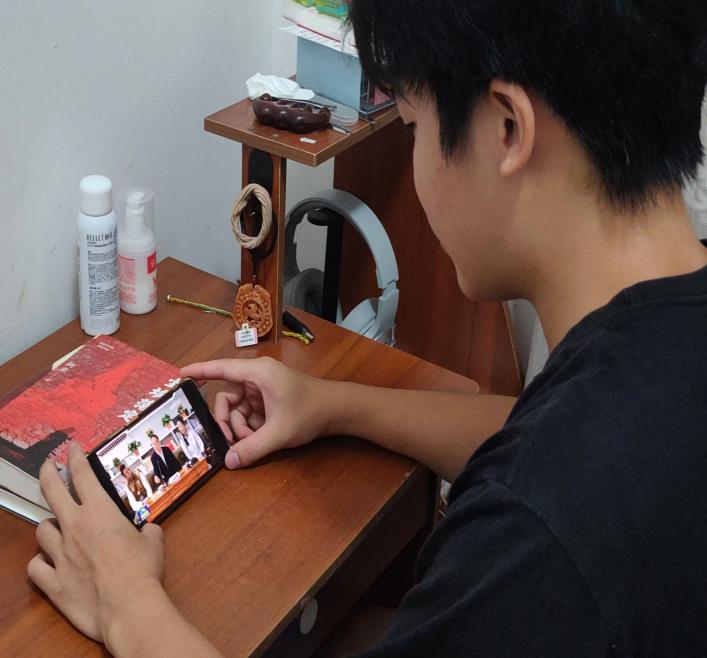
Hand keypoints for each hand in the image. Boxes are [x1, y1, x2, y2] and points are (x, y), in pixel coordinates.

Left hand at [27, 443, 164, 643]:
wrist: (128, 606)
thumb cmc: (143, 570)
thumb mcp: (154, 542)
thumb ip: (147, 532)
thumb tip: (147, 531)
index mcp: (100, 513)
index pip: (83, 476)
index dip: (75, 458)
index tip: (72, 449)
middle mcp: (75, 528)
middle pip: (52, 493)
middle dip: (47, 475)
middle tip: (47, 467)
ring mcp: (60, 554)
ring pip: (41, 531)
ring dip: (48, 526)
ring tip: (56, 527)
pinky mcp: (53, 582)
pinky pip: (36, 567)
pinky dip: (40, 562)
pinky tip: (47, 562)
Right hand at [181, 357, 328, 468]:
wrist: (337, 410)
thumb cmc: (310, 411)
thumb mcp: (279, 432)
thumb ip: (252, 447)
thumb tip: (229, 462)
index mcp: (258, 373)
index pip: (220, 368)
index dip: (199, 371)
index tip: (179, 375)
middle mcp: (257, 377)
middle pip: (226, 397)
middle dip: (227, 422)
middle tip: (231, 442)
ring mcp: (263, 388)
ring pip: (237, 409)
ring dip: (241, 428)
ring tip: (255, 441)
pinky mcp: (269, 400)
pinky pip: (249, 413)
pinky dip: (250, 427)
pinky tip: (262, 438)